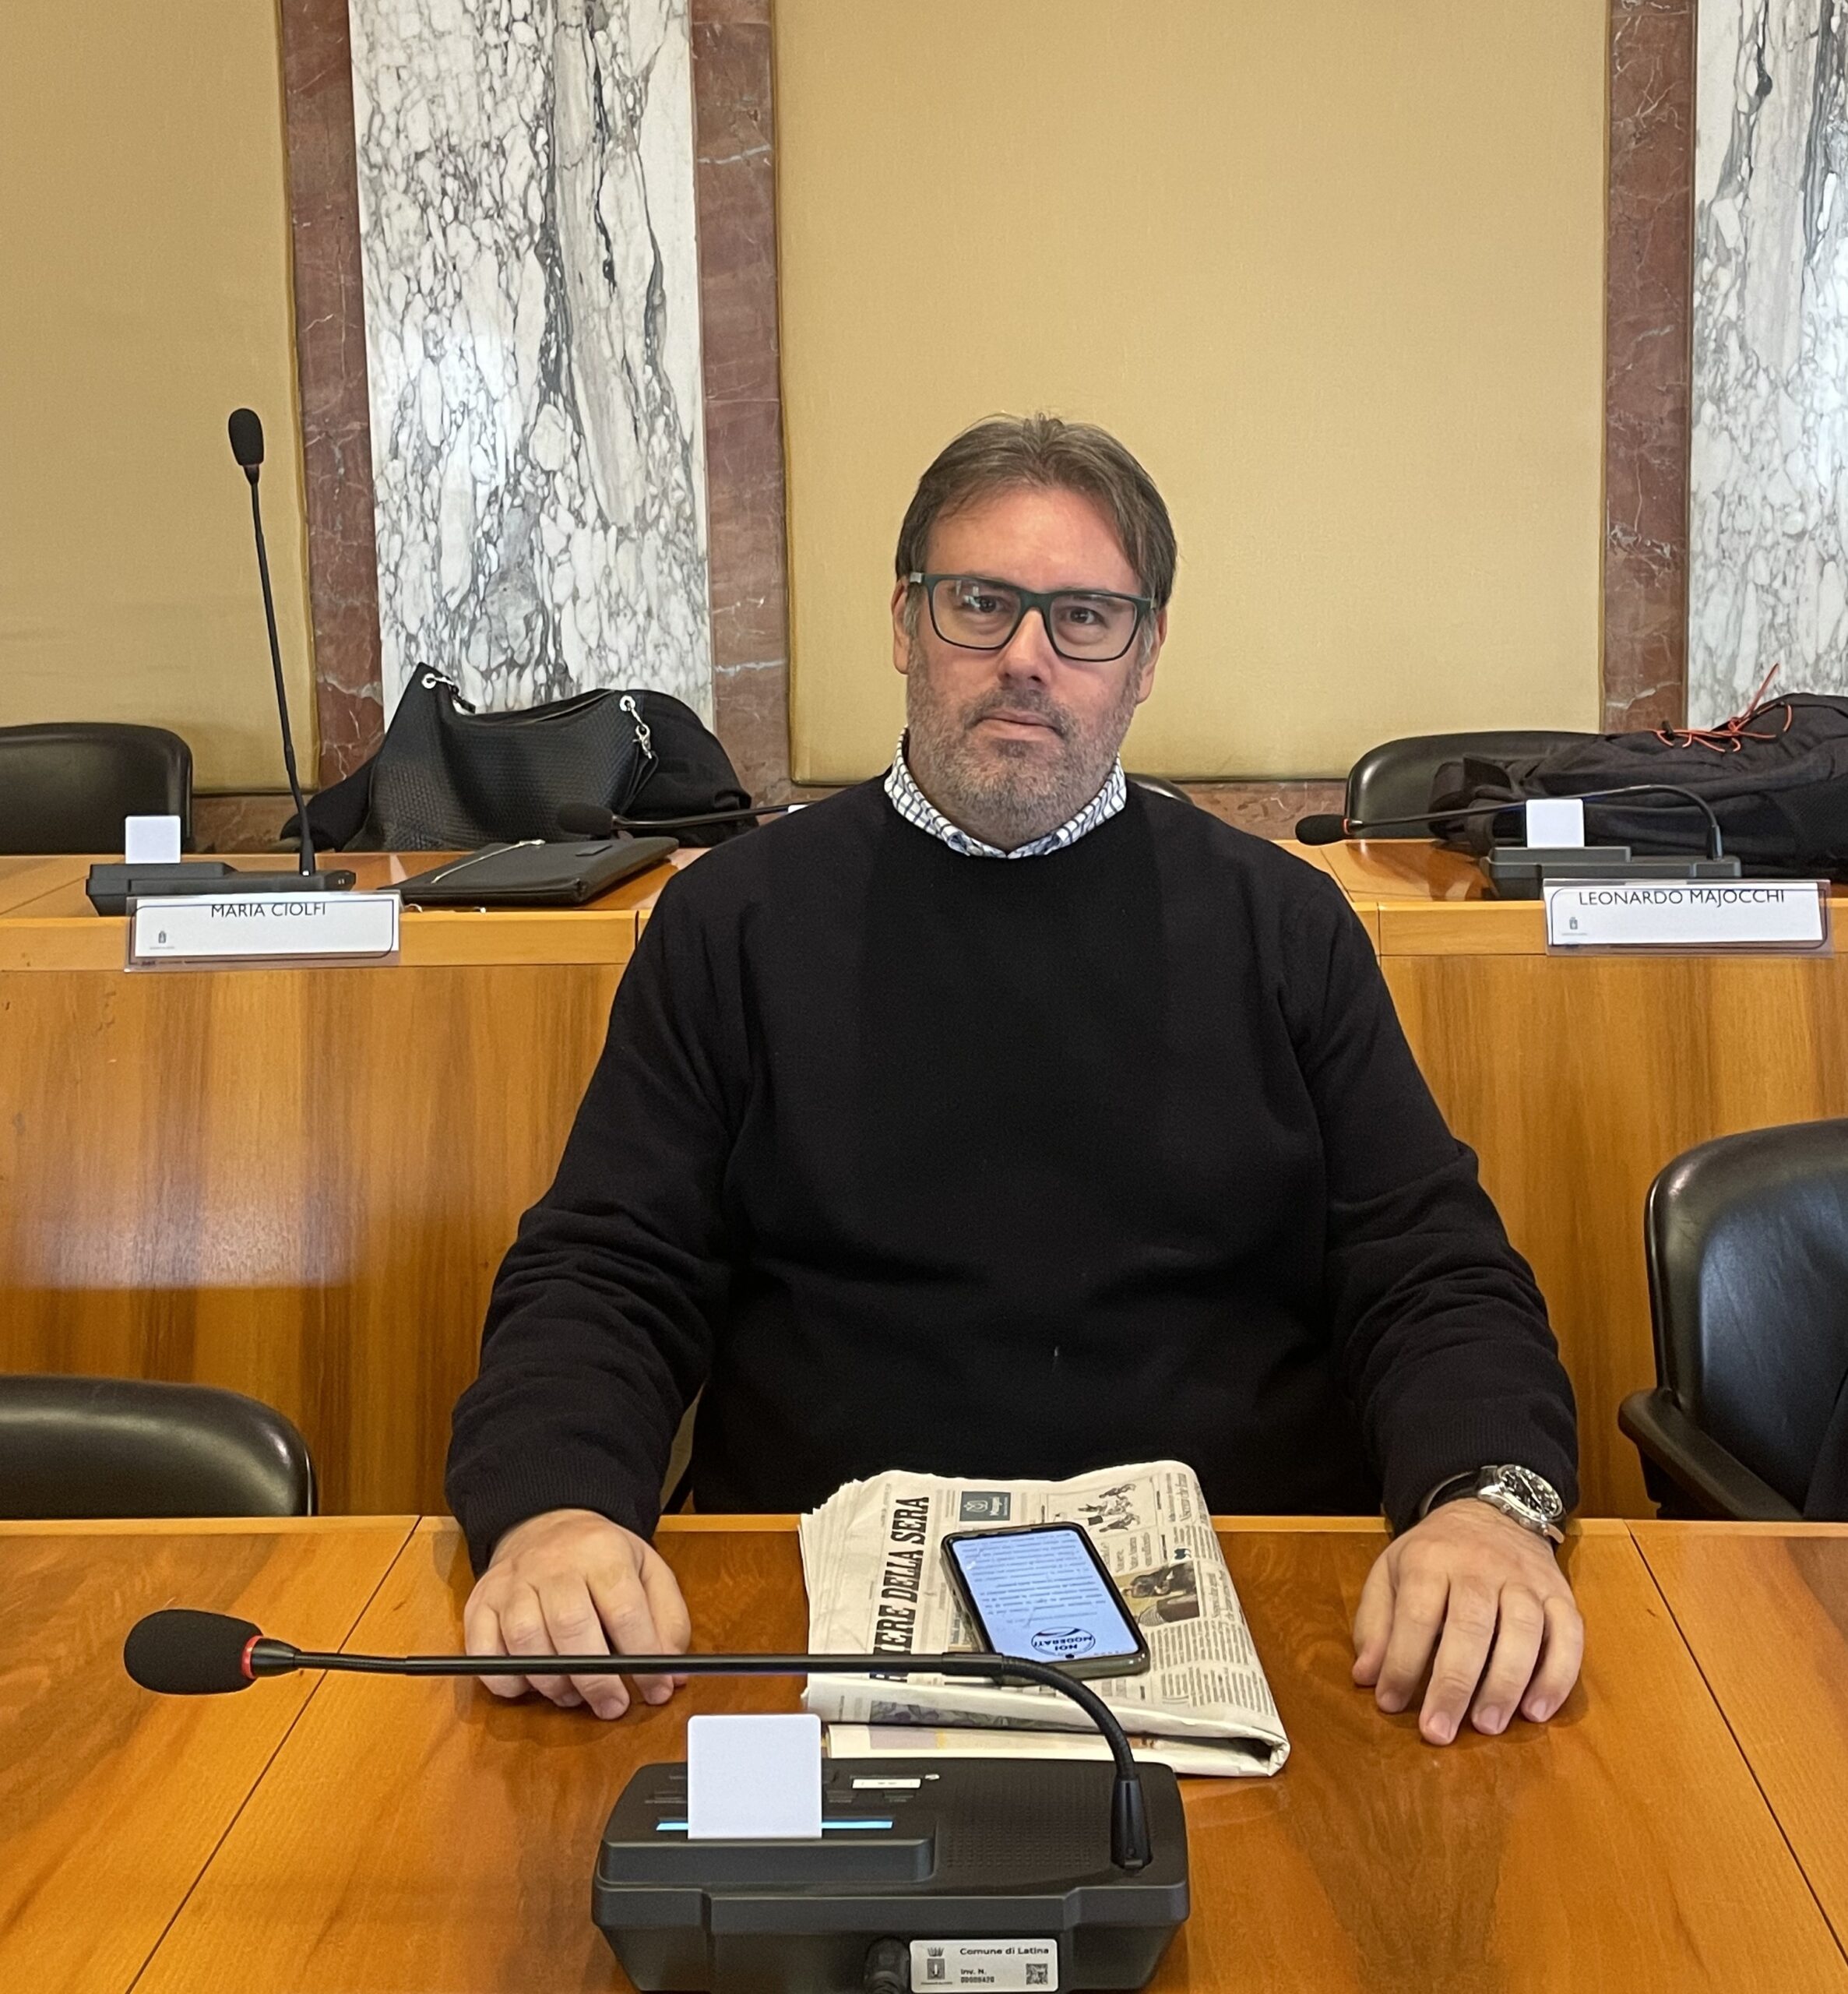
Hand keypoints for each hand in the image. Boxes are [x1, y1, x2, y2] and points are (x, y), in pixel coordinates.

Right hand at [463, 1507, 691, 1718]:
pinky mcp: (480, 1603)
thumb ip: (669, 1621)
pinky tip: (530, 1683)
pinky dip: (506, 1680)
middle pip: (571, 1625)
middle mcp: (553, 1564)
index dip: (644, 1659)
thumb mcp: (649, 1571)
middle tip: (613, 1705)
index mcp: (602, 1552)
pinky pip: (484, 1652)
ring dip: (552, 1683)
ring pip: (525, 1640)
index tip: (656, 1689)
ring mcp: (511, 1583)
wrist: (545, 1522)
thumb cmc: (600, 1557)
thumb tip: (672, 1676)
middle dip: (596, 1679)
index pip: (624, 1609)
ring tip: (574, 1694)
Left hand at [1351, 1498, 1582, 1744]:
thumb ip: (1375, 1623)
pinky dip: (1558, 1675)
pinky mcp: (1560, 1594)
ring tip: (1487, 1725)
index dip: (1402, 1663)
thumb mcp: (1389, 1572)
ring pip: (1523, 1630)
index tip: (1389, 1704)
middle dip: (1454, 1684)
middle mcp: (1480, 1566)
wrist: (1490, 1513)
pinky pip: (1569, 1635)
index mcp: (1431, 1559)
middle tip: (1439, 1731)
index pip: (1417, 1615)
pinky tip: (1537, 1710)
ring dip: (1506, 1683)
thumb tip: (1366, 1677)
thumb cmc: (1435, 1554)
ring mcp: (1525, 1580)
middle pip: (1471, 1626)